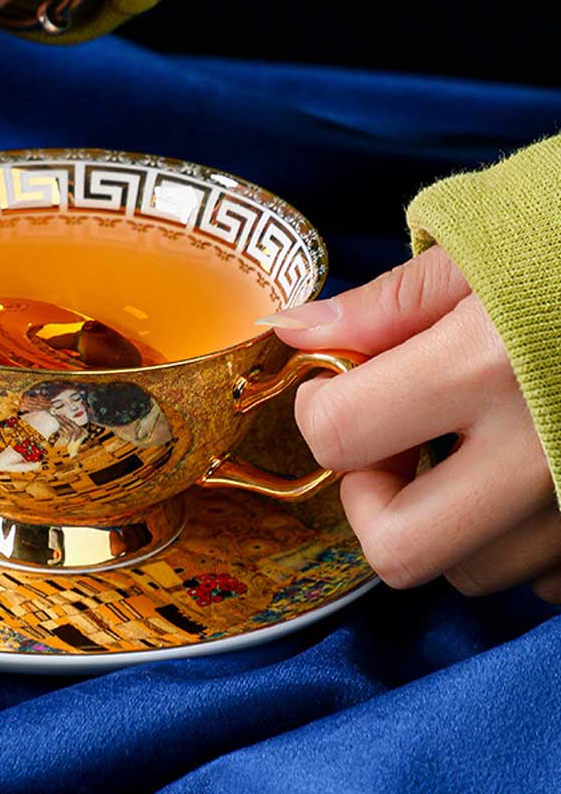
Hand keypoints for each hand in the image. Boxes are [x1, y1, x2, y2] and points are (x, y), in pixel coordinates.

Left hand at [262, 246, 560, 600]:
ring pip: (470, 569)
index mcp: (486, 366)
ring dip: (441, 517)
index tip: (339, 384)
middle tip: (391, 441)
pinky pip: (543, 578)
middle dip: (370, 498)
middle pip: (399, 550)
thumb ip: (381, 306)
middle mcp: (542, 453)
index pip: (340, 436)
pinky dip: (512, 536)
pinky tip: (522, 467)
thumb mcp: (480, 250)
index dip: (319, 408)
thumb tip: (292, 332)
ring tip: (466, 443)